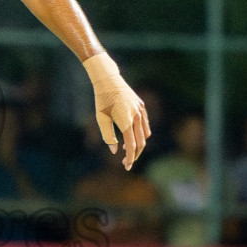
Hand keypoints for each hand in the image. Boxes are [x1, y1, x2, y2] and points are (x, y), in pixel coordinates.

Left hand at [82, 52, 150, 169]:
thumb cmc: (101, 100)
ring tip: (128, 150)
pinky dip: (141, 133)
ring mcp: (141, 110)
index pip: (131, 144)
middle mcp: (136, 116)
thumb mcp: (101, 119)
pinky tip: (132, 136)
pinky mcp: (142, 106)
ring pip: (145, 133)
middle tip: (127, 162)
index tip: (126, 166)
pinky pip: (145, 124)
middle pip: (141, 142)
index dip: (130, 158)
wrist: (108, 79)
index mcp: (125, 120)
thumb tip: (116, 151)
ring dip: (139, 144)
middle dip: (135, 154)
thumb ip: (108, 137)